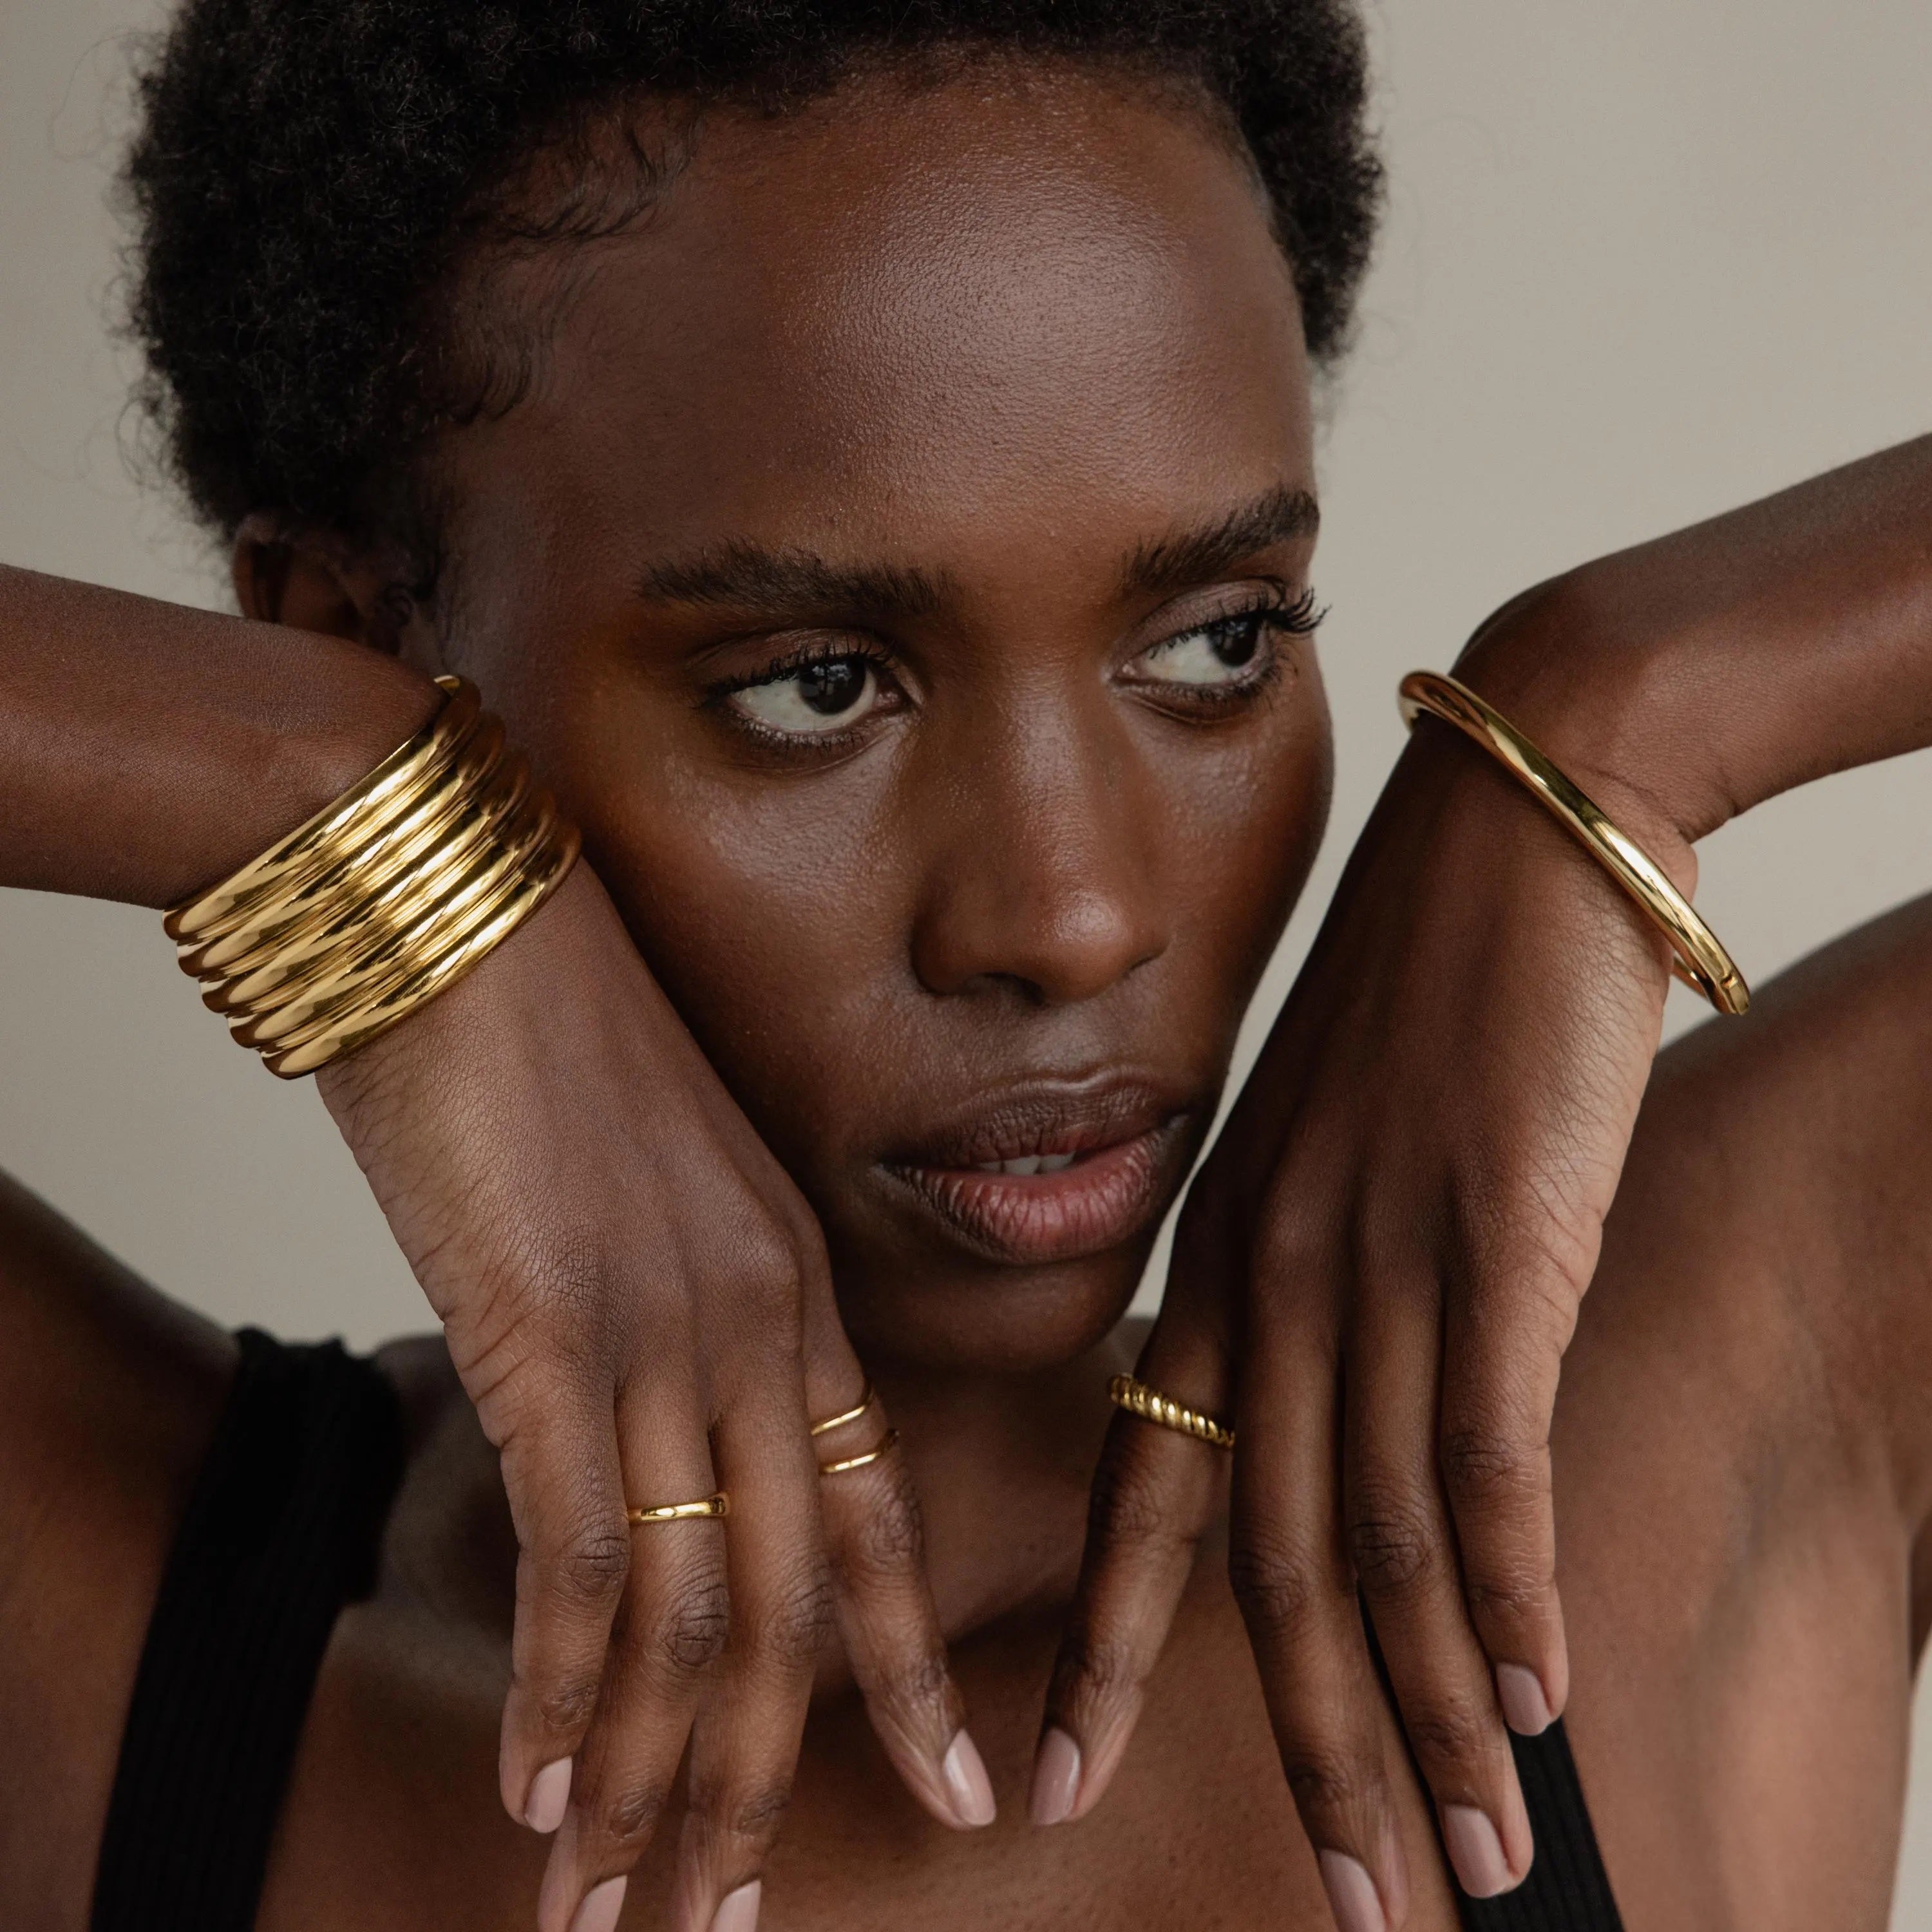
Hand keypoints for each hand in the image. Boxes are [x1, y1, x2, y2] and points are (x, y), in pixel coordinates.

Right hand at [318, 864, 981, 1931]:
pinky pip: (582, 1559)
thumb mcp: (653, 1183)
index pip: (875, 1517)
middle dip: (763, 1785)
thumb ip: (676, 1300)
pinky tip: (537, 1789)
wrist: (470, 904)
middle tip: (728, 1930)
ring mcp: (664, 1337)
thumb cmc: (552, 1030)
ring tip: (620, 1917)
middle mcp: (755, 1329)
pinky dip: (561, 1692)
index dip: (911, 1670)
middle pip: (788, 1607)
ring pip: (691, 1615)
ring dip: (651, 1786)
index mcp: (794, 1290)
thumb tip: (638, 1414)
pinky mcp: (553, 1335)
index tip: (959, 1791)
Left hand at [1035, 583, 1697, 1919]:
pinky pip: (1485, 1457)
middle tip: (1339, 1901)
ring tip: (1459, 1859)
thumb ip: (1315, 1258)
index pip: (1143, 1486)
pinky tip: (1533, 1699)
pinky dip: (1506, 1592)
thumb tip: (1341, 1378)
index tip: (1054, 1773)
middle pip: (1264, 1560)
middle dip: (1297, 1746)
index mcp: (1220, 1251)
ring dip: (1426, 1716)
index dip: (1100, 1646)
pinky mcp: (1493, 1240)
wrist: (1520, 826)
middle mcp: (1276, 1275)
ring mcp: (1377, 1261)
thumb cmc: (1430, 977)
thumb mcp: (1337, 1133)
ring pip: (1375, 1544)